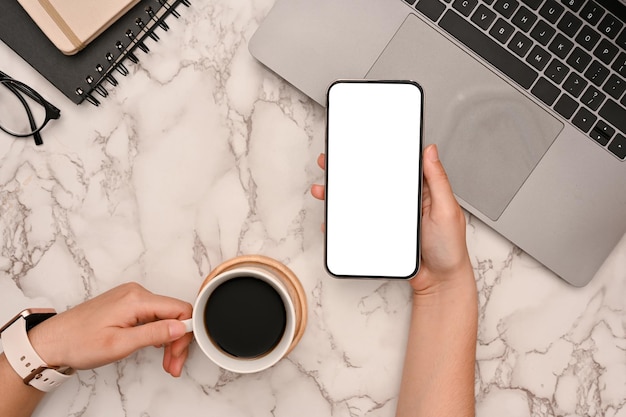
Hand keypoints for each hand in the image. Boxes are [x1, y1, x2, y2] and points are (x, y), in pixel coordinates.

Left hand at [28, 283, 192, 376]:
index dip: (185, 333)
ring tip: (166, 362)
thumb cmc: (79, 342)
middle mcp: (136, 293)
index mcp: (137, 299)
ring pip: (164, 316)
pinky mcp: (127, 304)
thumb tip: (181, 327)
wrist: (53, 340)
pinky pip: (152, 315)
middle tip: (173, 364)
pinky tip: (155, 348)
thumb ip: (154, 333)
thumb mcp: (120, 344)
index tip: (179, 353)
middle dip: (177, 340)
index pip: (179, 309)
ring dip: (168, 340)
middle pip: (174, 314)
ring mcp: (131, 297)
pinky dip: (157, 333)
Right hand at [310, 144, 473, 295]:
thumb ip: (438, 180)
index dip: (377, 154)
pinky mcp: (381, 234)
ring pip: (361, 202)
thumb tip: (431, 151)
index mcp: (420, 191)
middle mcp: (402, 202)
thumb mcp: (447, 210)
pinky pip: (359, 224)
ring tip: (323, 190)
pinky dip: (343, 221)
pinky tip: (332, 220)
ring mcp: (390, 219)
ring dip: (340, 195)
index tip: (360, 144)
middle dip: (349, 171)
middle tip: (330, 162)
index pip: (396, 166)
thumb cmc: (449, 248)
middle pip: (371, 181)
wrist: (439, 282)